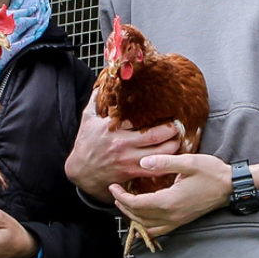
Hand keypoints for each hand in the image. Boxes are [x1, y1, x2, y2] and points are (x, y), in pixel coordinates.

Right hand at [65, 101, 181, 200]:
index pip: (140, 118)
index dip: (156, 115)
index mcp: (113, 128)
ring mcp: (128, 160)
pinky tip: (172, 159)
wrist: (80, 171)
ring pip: (160, 154)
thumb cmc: (85, 144)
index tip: (167, 111)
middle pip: (156, 136)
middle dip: (172, 131)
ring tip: (178, 141)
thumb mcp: (87, 120)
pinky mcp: (131, 173)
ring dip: (173, 147)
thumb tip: (101, 84)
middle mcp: (123, 144)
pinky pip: (154, 170)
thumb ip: (95, 101)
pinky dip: (166, 164)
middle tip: (178, 126)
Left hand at [108, 152, 233, 241]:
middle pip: (139, 216)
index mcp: (170, 201)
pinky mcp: (182, 221)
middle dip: (123, 206)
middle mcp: (171, 215)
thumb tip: (143, 163)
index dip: (122, 197)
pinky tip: (142, 220)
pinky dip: (146, 227)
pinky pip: (159, 231)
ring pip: (147, 226)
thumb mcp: (188, 162)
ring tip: (124, 204)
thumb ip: (164, 162)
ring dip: (133, 217)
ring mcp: (177, 221)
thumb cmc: (211, 173)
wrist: (230, 187)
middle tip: (114, 193)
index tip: (113, 186)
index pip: (137, 204)